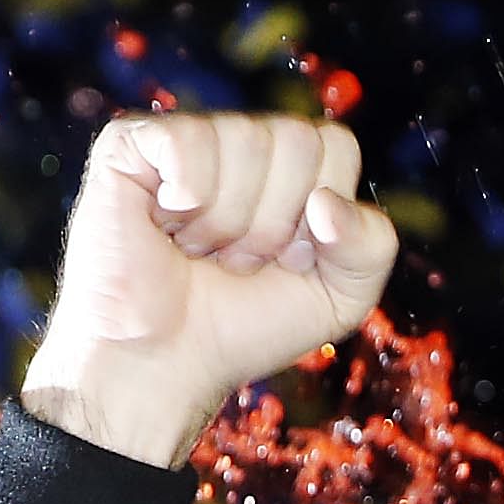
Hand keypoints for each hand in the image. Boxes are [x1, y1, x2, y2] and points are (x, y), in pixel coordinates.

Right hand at [22, 109, 399, 468]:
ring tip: (197, 250)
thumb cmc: (244, 328)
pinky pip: (186, 139)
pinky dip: (185, 195)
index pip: (337, 145)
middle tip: (235, 259)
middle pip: (296, 140)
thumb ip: (372, 247)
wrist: (165, 365)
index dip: (317, 217)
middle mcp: (241, 141)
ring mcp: (186, 138)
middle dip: (273, 221)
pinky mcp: (131, 143)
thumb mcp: (340, 300)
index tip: (285, 260)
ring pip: (244, 140)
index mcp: (293, 166)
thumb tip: (325, 202)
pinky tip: (164, 221)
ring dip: (226, 221)